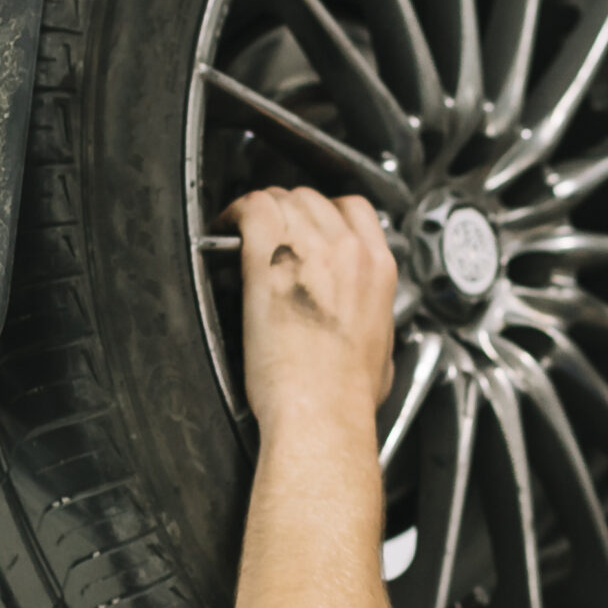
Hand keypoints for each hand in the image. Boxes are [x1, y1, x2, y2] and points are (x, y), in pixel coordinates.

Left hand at [224, 186, 397, 442]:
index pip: (354, 209)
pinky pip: (252, 209)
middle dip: (289, 210)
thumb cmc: (345, 395)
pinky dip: (235, 213)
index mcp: (377, 269)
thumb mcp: (380, 350)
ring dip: (263, 210)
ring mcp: (309, 250)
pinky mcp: (269, 259)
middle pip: (313, 199)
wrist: (322, 410)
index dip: (325, 212)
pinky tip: (227, 228)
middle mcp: (348, 251)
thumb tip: (358, 320)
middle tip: (270, 231)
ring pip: (282, 197)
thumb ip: (369, 318)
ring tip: (246, 230)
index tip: (308, 224)